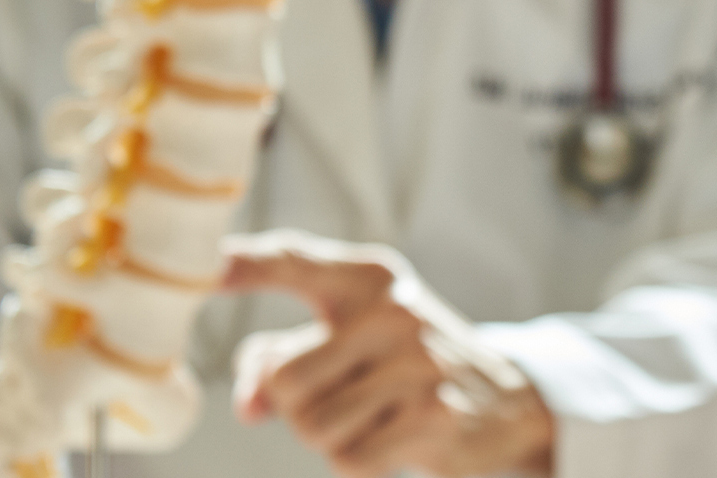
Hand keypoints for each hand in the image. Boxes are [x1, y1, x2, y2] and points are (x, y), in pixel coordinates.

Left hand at [224, 237, 552, 476]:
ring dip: (332, 438)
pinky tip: (396, 440)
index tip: (206, 266)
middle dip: (297, 406)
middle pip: (283, 380)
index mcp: (368, 278)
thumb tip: (250, 407)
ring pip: (312, 427)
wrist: (510, 399)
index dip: (244, 264)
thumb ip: (284, 358)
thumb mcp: (354, 339)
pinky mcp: (434, 418)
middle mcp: (392, 311)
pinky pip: (348, 460)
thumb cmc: (408, 364)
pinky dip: (360, 464)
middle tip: (346, 397)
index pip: (293, 260)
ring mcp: (417, 365)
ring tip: (377, 417)